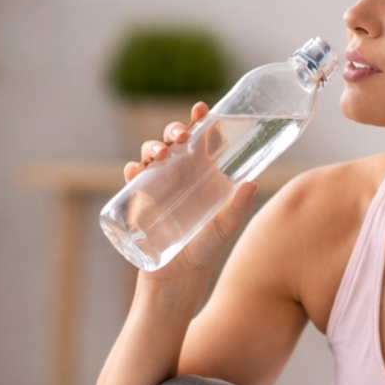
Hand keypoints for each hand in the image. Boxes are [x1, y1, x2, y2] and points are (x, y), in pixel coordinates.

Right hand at [120, 101, 256, 277]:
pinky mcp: (140, 200)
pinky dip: (132, 170)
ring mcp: (158, 185)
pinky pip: (132, 178)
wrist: (179, 276)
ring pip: (151, 155)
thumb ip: (238, 208)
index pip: (200, 140)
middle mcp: (180, 174)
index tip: (201, 108)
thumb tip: (252, 184)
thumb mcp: (224, 228)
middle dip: (174, 130)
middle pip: (173, 141)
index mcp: (202, 173)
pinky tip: (136, 171)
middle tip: (181, 135)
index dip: (199, 121)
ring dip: (152, 146)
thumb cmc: (205, 250)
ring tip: (160, 154)